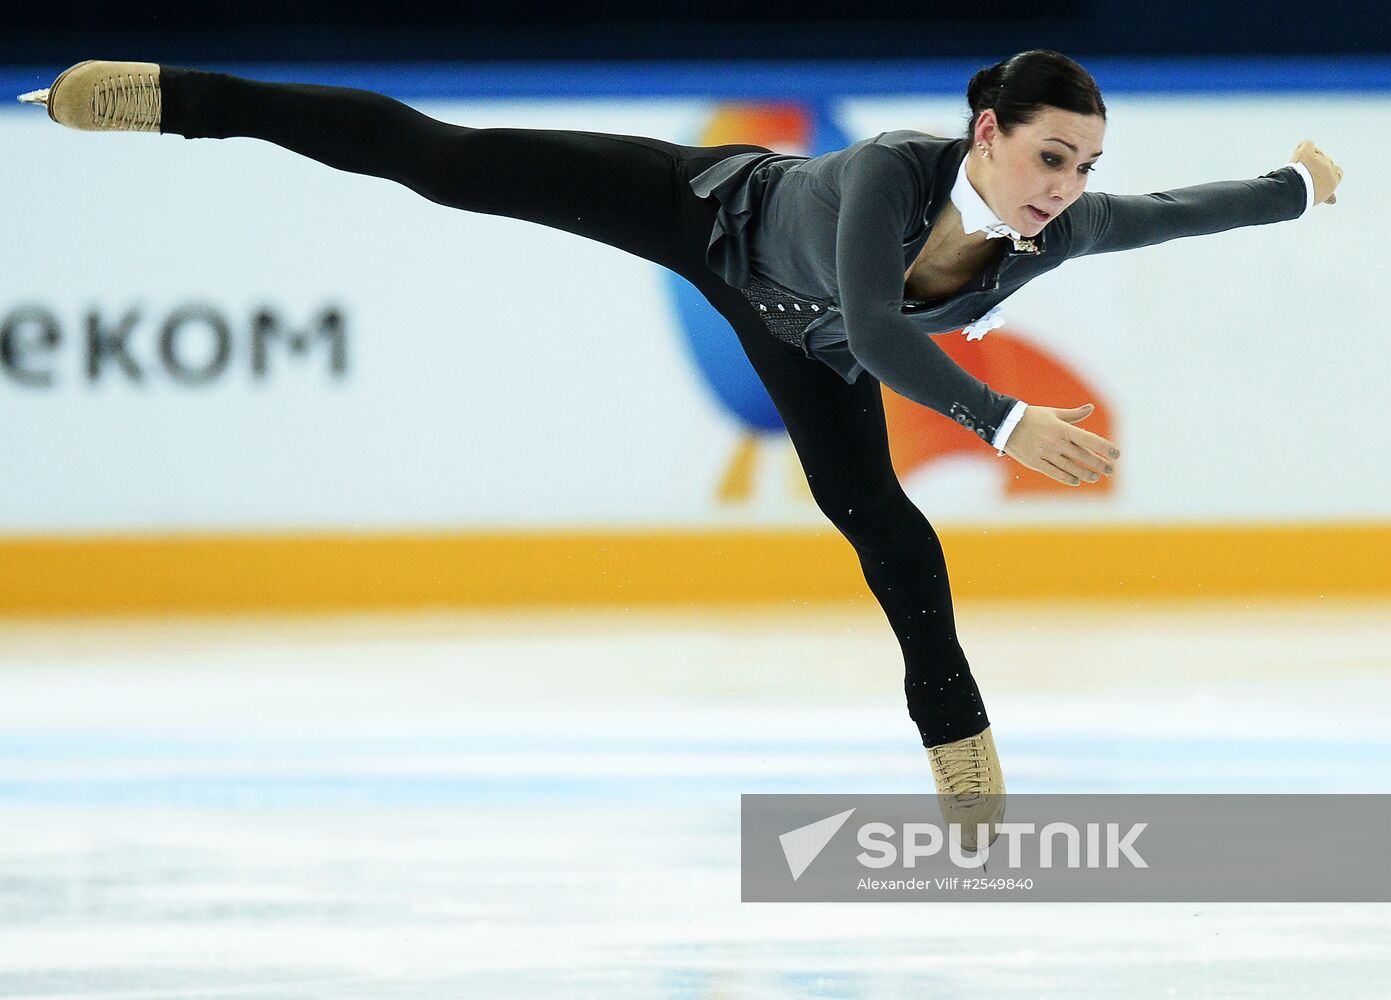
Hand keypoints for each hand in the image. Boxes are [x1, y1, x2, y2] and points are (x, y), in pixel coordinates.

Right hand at [1002, 403, 1118, 485]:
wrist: (1005, 424)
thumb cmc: (1032, 417)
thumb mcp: (1053, 413)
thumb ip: (1074, 415)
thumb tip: (1091, 408)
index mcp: (1062, 429)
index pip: (1089, 440)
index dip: (1104, 447)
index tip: (1116, 454)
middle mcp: (1056, 442)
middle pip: (1082, 456)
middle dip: (1099, 464)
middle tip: (1110, 470)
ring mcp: (1046, 453)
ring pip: (1070, 467)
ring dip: (1085, 473)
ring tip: (1095, 477)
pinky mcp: (1036, 462)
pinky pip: (1055, 473)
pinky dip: (1067, 478)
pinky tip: (1077, 481)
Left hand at [1290, 139, 1343, 205]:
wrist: (1292, 192)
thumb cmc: (1305, 197)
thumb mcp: (1319, 197)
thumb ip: (1328, 195)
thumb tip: (1333, 200)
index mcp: (1334, 179)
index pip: (1337, 171)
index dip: (1326, 173)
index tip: (1316, 178)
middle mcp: (1329, 167)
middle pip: (1326, 161)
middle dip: (1315, 166)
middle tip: (1303, 176)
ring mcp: (1319, 158)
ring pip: (1316, 153)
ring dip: (1307, 159)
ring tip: (1297, 170)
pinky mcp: (1307, 152)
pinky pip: (1308, 144)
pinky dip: (1302, 148)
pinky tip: (1297, 156)